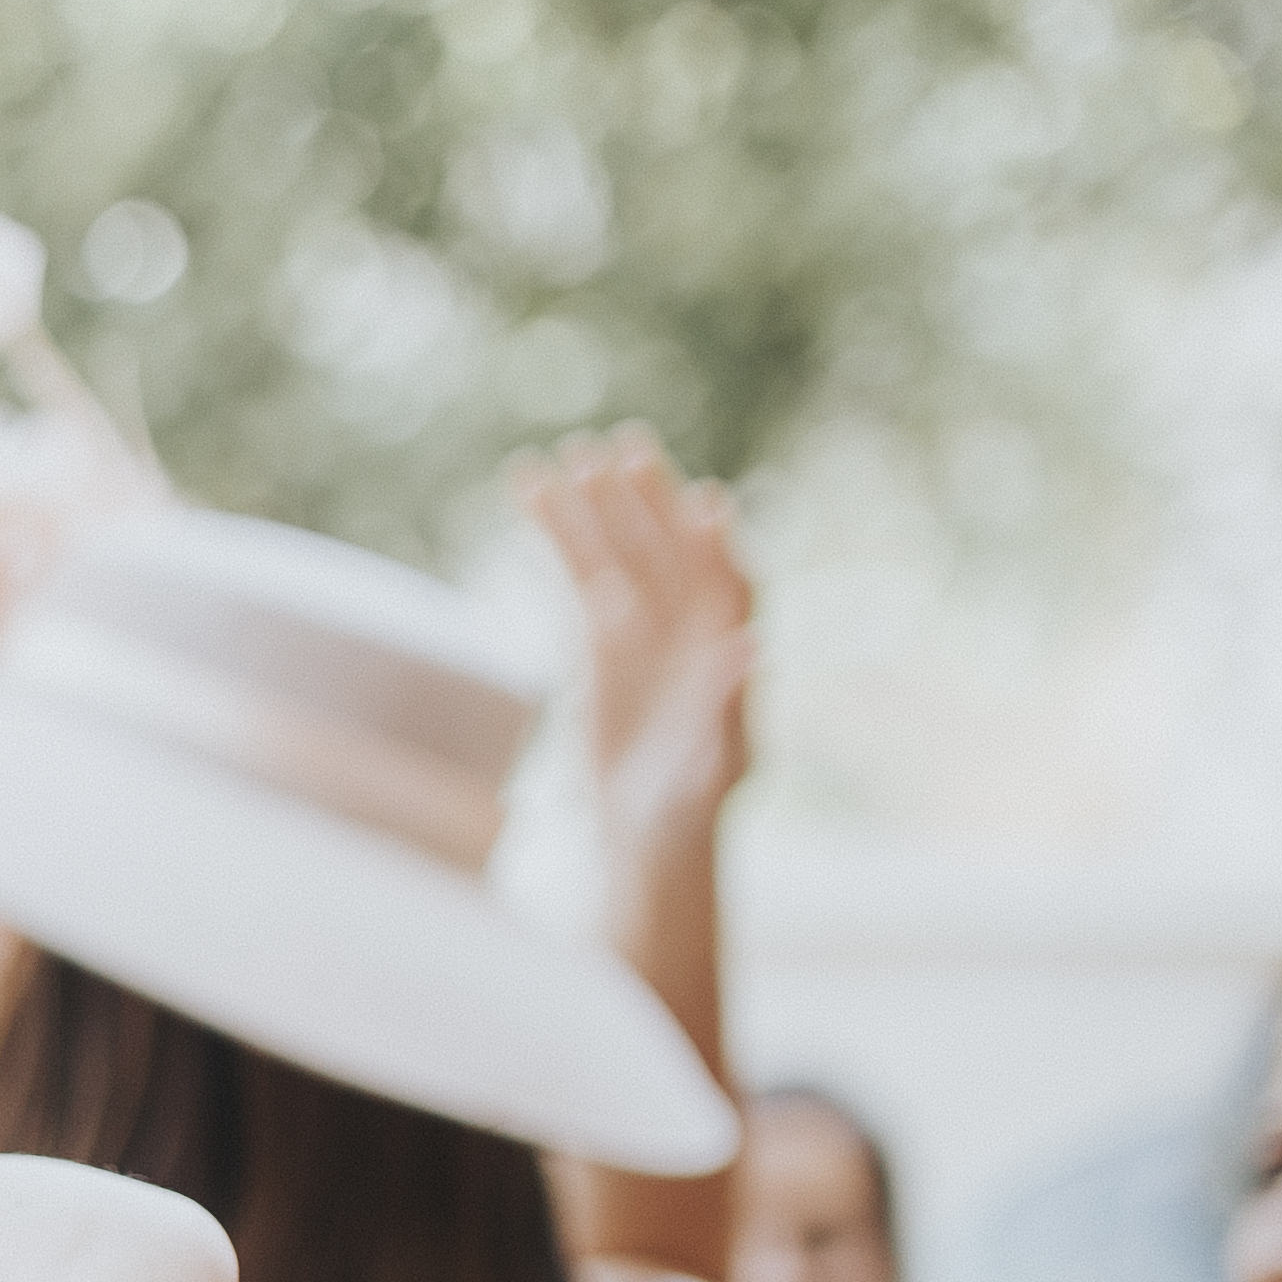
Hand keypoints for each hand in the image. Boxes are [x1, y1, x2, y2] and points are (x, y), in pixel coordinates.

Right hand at [520, 425, 753, 851]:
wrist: (649, 831)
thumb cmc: (692, 808)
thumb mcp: (717, 765)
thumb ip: (731, 705)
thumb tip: (751, 645)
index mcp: (729, 646)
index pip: (728, 581)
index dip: (716, 544)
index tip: (702, 502)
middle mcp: (689, 623)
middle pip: (671, 549)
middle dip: (648, 502)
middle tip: (620, 450)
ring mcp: (643, 624)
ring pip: (618, 550)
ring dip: (594, 503)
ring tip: (562, 456)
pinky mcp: (600, 635)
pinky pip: (578, 570)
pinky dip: (557, 532)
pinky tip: (530, 491)